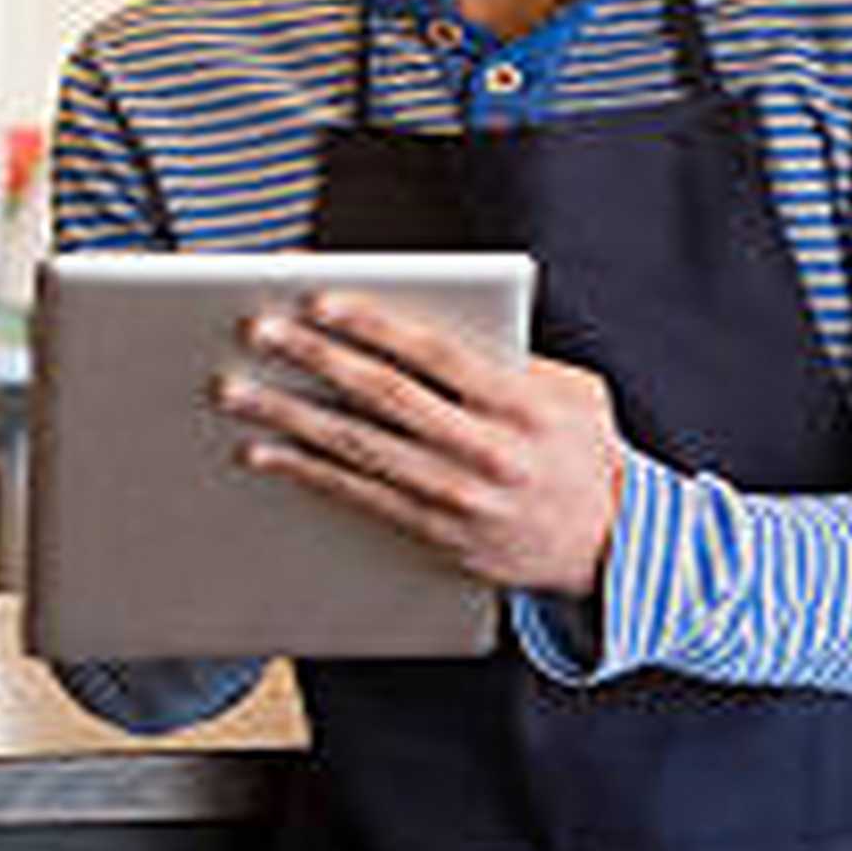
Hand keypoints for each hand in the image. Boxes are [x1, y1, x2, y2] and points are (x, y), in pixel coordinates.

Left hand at [223, 291, 623, 597]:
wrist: (614, 551)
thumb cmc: (586, 456)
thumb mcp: (574, 393)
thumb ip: (512, 359)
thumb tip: (432, 329)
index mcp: (520, 405)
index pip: (434, 353)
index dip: (373, 323)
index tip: (318, 299)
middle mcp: (485, 452)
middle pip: (383, 397)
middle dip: (314, 360)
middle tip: (257, 333)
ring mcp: (456, 499)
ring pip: (358, 449)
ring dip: (289, 418)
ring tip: (237, 392)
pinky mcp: (435, 535)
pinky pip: (357, 498)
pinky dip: (305, 473)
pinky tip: (264, 454)